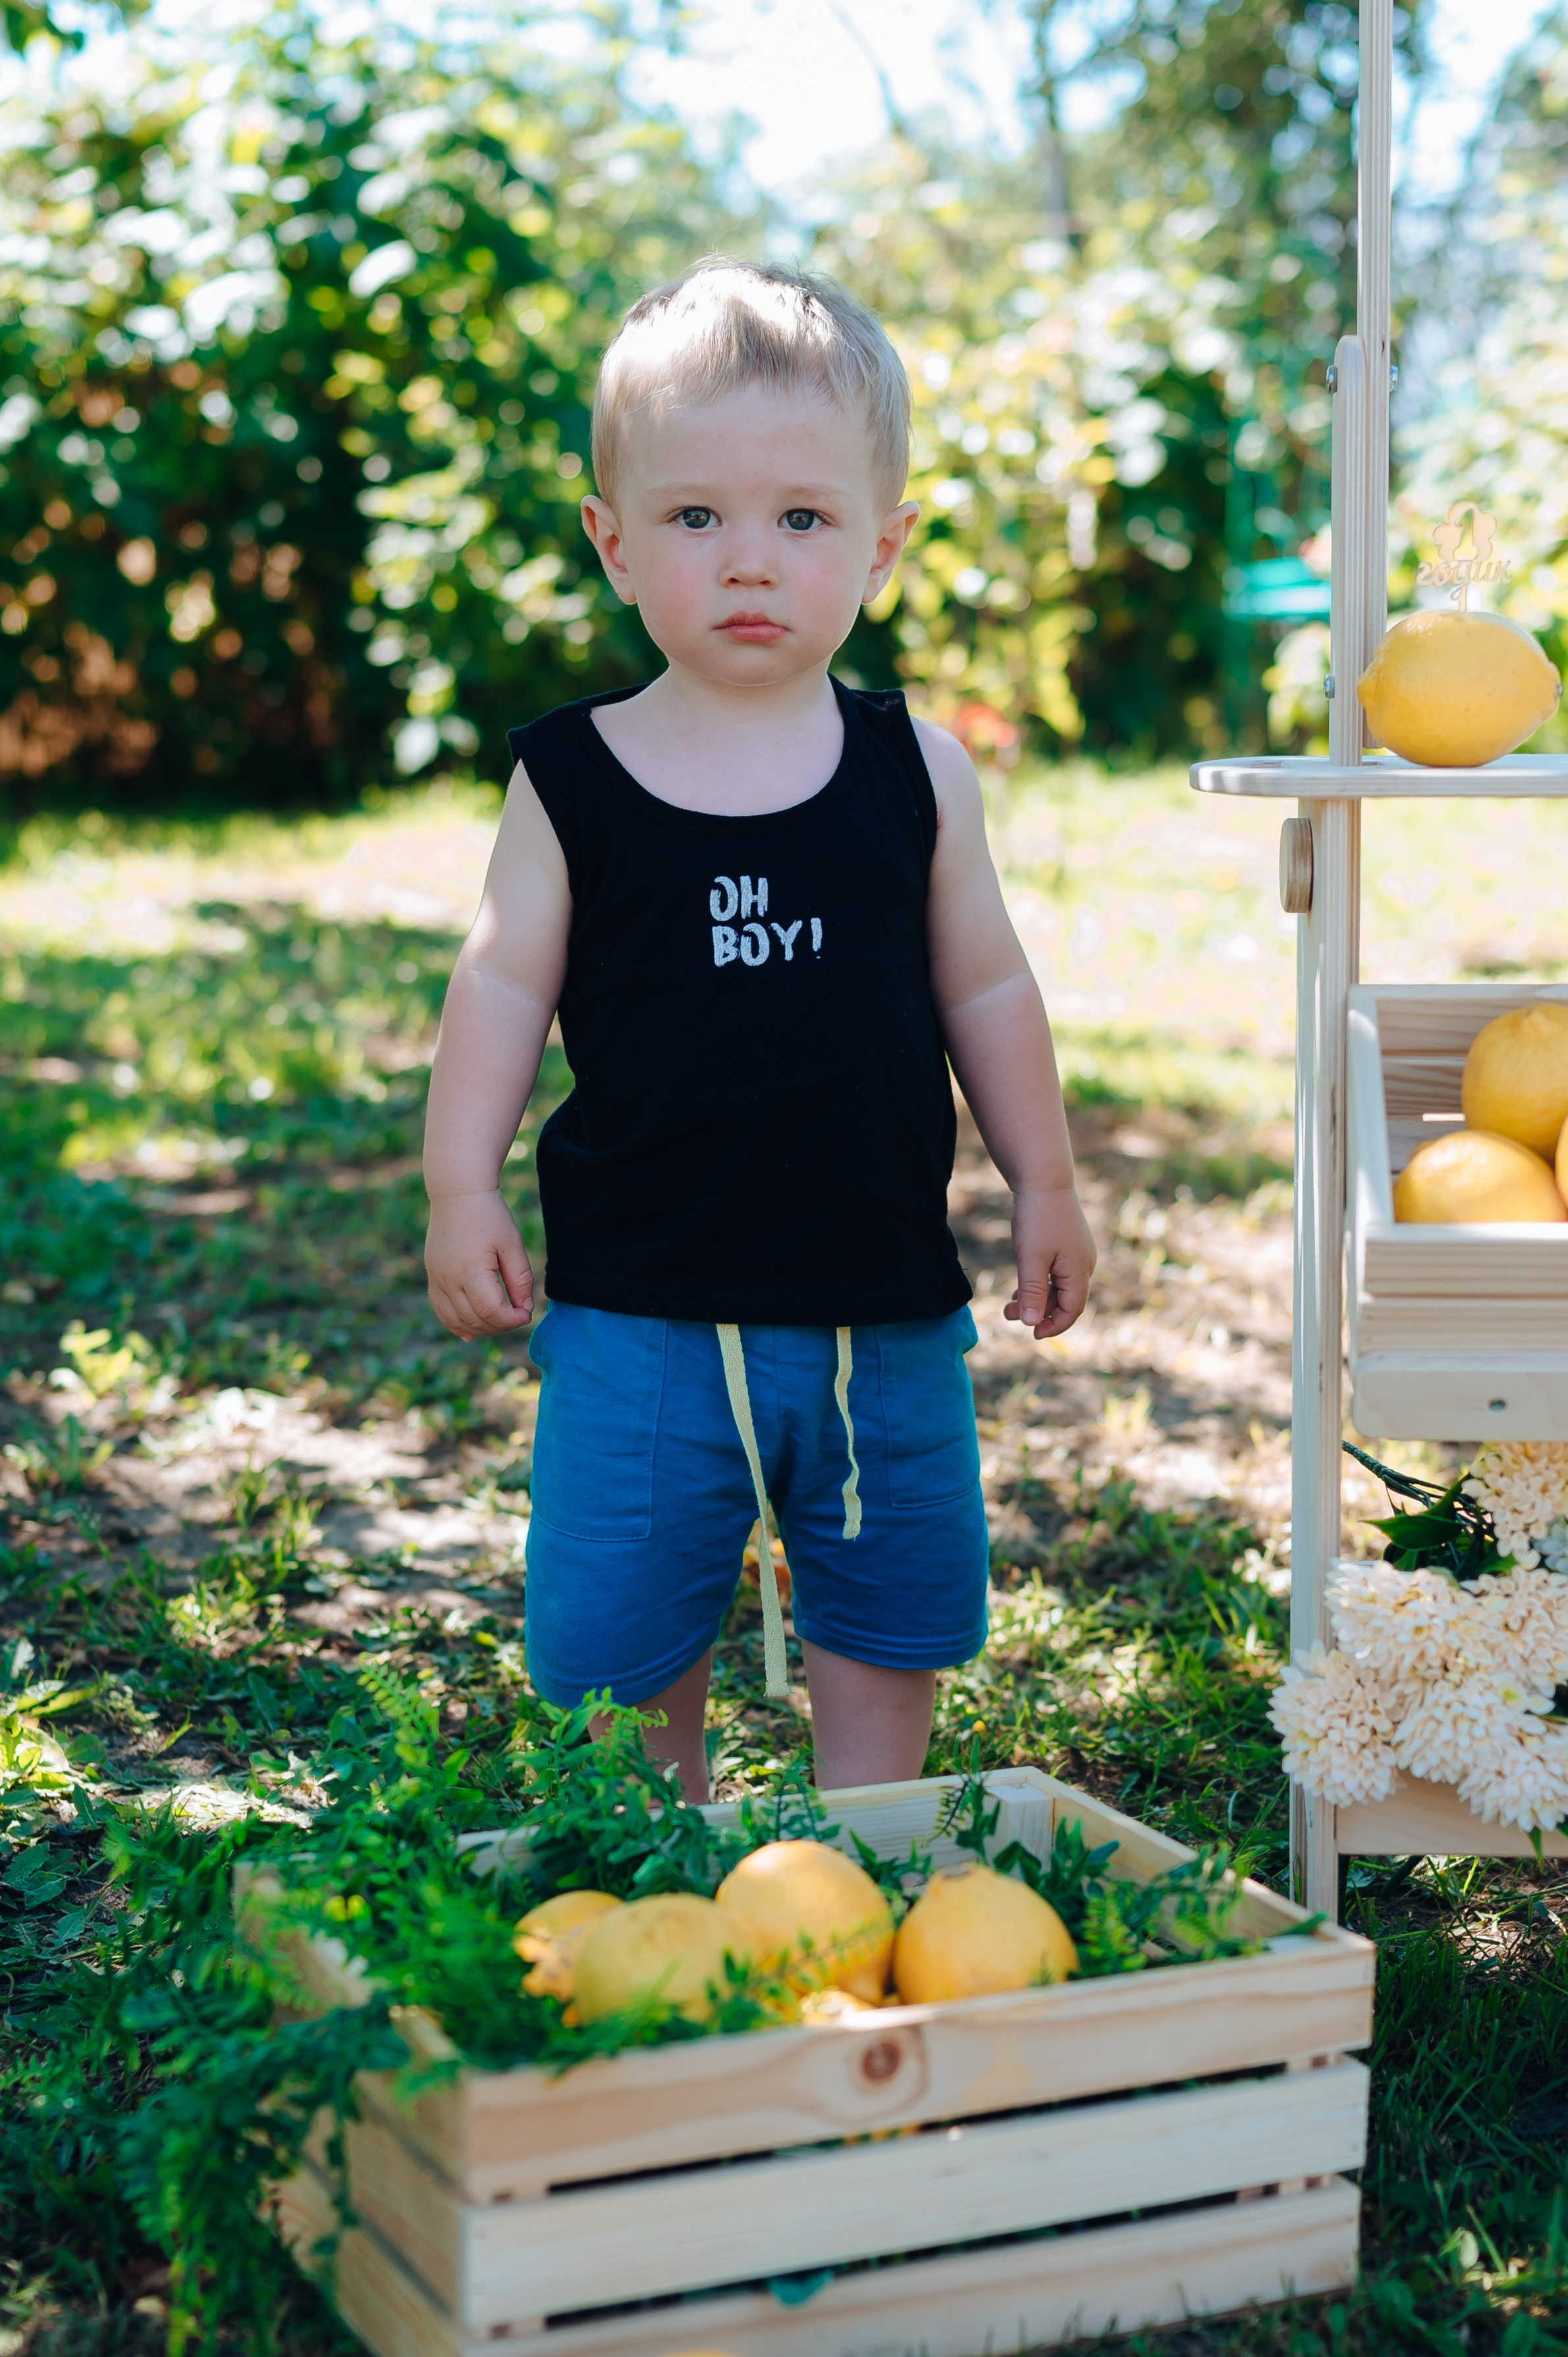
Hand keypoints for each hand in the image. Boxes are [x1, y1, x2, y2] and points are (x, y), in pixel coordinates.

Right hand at [426, 1190, 533, 1339]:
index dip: (512, 1320)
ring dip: (479, 1329)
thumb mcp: (512, 1245)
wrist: (457, 1194)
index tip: (526, 1313)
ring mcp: (436, 1279)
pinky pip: (441, 1310)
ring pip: (455, 1321)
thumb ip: (520, 1279)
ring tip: (499, 1322)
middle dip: (499, 1325)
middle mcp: (448, 1279)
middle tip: (517, 1315)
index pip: (491, 1312)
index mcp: (470, 1270)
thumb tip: (524, 1309)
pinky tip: (470, 1333)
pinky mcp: (432, 1276)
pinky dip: (455, 1325)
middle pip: (474, 1320)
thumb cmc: (490, 1216)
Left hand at [1004, 1184, 1096, 1338]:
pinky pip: (1055, 1272)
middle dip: (1038, 1311)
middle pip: (1065, 1300)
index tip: (1032, 1335)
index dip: (1054, 1326)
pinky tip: (1019, 1285)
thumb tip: (1032, 1323)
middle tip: (1007, 1314)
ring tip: (1008, 1304)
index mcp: (1079, 1270)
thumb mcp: (1031, 1259)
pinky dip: (1038, 1282)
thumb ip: (1032, 1292)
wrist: (1043, 1178)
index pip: (1073, 1310)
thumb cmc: (1037, 1218)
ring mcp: (1076, 1253)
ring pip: (1058, 1286)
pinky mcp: (1067, 1244)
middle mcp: (1083, 1263)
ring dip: (1035, 1297)